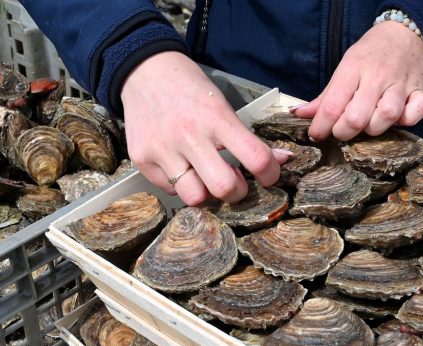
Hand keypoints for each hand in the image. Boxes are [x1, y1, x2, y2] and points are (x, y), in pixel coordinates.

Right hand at [121, 52, 290, 205]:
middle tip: (235, 183)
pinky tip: (181, 166)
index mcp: (216, 118)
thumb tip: (281, 160)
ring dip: (206, 193)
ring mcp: (162, 150)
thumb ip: (246, 137)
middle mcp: (189, 136)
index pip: (256, 158)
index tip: (269, 176)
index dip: (270, 174)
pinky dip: (180, 184)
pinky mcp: (141, 160)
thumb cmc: (189, 88)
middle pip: (224, 187)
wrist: (143, 71)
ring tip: (205, 178)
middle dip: (237, 192)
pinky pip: (169, 190)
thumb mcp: (222, 105)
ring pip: (194, 197)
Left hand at [293, 21, 422, 140]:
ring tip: (368, 123)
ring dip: (374, 128)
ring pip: (386, 117)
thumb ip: (325, 96)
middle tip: (342, 130)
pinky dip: (409, 119)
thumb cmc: (371, 55)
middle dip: (344, 132)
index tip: (317, 134)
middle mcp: (376, 77)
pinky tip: (398, 119)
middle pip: (356, 118)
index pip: (332, 106)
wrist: (406, 33)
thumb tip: (299, 114)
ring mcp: (401, 84)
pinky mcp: (421, 91)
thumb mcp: (345, 68)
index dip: (321, 127)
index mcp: (353, 69)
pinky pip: (418, 111)